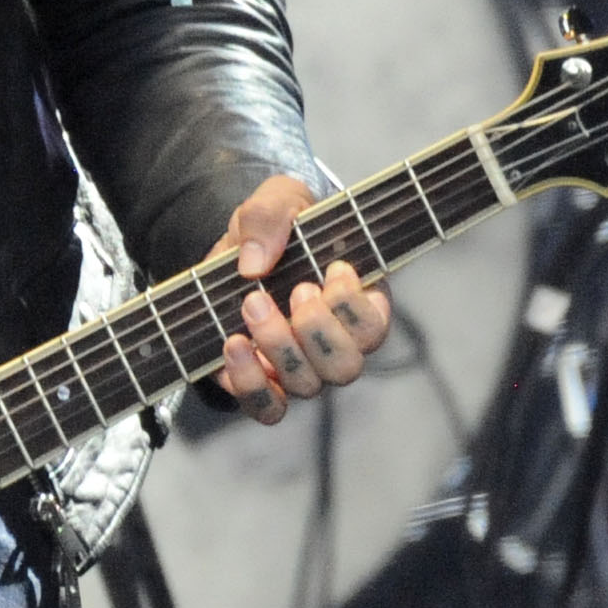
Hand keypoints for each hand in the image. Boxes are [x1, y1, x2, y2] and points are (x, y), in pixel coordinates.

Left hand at [204, 174, 391, 426]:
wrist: (236, 251)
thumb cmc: (275, 227)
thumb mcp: (276, 200)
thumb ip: (270, 216)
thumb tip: (253, 264)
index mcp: (356, 303)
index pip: (374, 327)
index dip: (355, 308)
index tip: (333, 269)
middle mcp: (334, 345)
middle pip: (346, 367)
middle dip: (317, 330)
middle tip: (296, 289)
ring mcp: (300, 367)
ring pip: (307, 386)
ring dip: (279, 347)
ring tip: (252, 303)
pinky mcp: (262, 380)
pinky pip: (267, 407)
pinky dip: (251, 383)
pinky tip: (233, 344)